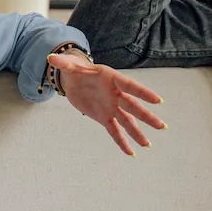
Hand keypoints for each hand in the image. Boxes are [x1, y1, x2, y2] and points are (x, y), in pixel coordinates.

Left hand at [49, 52, 165, 156]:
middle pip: (133, 107)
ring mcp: (111, 107)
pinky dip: (121, 142)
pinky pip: (114, 131)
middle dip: (146, 117)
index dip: (143, 93)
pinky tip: (131, 153)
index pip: (130, 86)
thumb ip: (63, 63)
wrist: (74, 80)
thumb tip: (50, 57)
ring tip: (148, 145)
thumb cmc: (75, 69)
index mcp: (111, 79)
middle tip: (161, 126)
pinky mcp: (104, 117)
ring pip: (127, 122)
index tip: (158, 101)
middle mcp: (115, 94)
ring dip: (137, 133)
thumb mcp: (69, 65)